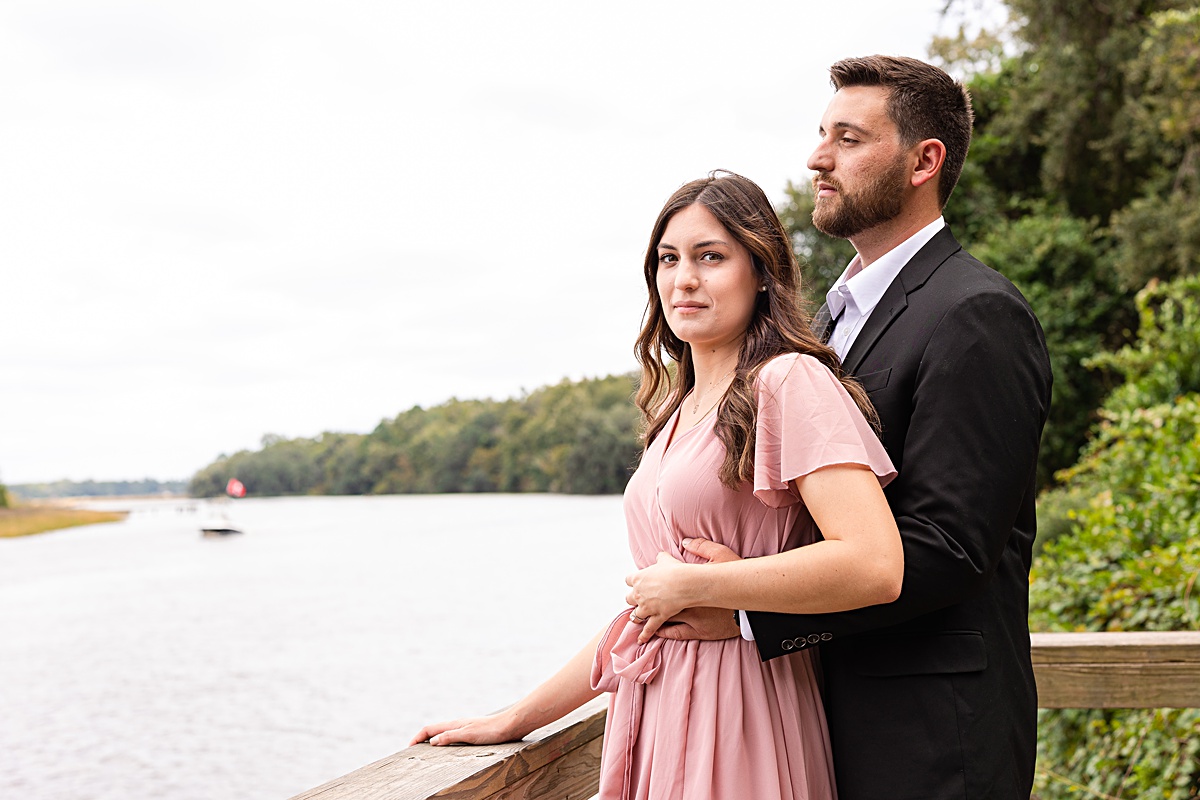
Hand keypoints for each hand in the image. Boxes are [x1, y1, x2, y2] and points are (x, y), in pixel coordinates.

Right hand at [409, 711, 521, 746]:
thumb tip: (432, 742)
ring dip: (432, 741)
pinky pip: (452, 738)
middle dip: (421, 740)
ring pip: (443, 734)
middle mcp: (457, 725)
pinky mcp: (472, 734)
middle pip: (434, 731)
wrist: (510, 725)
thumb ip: (450, 737)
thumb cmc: (491, 730)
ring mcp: (464, 729)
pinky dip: (444, 743)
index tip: (408, 748)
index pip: (429, 729)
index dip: (417, 738)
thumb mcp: (468, 735)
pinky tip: (448, 751)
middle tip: (413, 751)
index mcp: (454, 724)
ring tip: (426, 752)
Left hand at [625, 537, 743, 642]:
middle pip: (646, 596)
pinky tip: (644, 636)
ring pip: (652, 615)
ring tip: (632, 617)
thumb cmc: (734, 576)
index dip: (643, 579)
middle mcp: (675, 595)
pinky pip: (665, 630)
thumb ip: (701, 546)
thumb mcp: (720, 554)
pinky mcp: (689, 627)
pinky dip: (653, 632)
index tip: (638, 579)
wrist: (743, 601)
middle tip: (630, 597)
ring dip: (641, 615)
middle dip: (637, 596)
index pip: (652, 577)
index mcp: (678, 576)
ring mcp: (680, 613)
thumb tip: (685, 541)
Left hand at [625, 551, 690, 641]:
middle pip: (628, 598)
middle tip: (637, 600)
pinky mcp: (657, 616)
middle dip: (632, 599)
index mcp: (639, 577)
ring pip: (636, 614)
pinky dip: (644, 635)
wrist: (684, 583)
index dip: (633, 581)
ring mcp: (647, 606)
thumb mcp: (666, 559)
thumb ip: (661, 557)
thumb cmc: (676, 569)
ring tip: (636, 617)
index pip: (628, 579)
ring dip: (636, 615)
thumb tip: (660, 555)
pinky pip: (648, 628)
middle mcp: (639, 593)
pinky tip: (640, 640)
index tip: (637, 582)